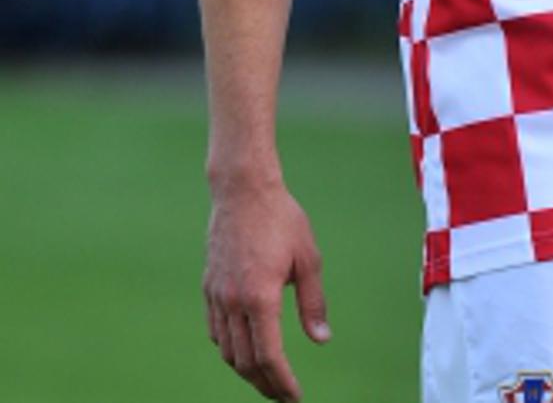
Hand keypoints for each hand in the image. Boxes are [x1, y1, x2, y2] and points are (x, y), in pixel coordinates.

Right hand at [203, 180, 329, 401]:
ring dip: (247, 371)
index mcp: (260, 297)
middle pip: (245, 362)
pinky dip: (231, 349)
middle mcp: (233, 302)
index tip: (294, 397)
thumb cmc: (282, 220)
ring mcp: (216, 296)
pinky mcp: (209, 288)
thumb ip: (314, 303)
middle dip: (265, 385)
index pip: (268, 356)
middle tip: (284, 396)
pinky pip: (217, 331)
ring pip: (227, 350)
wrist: (243, 191)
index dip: (281, 382)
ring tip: (269, 379)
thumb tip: (321, 340)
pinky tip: (247, 351)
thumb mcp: (309, 260)